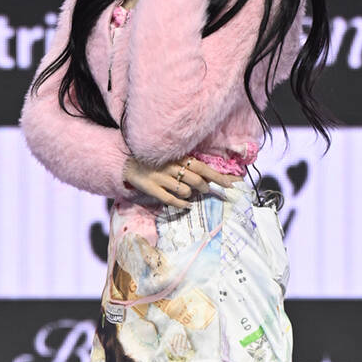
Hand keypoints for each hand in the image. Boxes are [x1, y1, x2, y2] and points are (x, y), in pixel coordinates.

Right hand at [122, 152, 241, 208]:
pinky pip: (172, 200)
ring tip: (188, 193)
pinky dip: (182, 204)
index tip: (231, 185)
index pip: (203, 167)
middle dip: (205, 187)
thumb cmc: (158, 162)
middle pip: (197, 180)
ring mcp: (161, 178)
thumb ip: (191, 166)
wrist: (130, 163)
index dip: (218, 177)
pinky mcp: (152, 188)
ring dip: (191, 195)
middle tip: (205, 189)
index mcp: (179, 157)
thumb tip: (213, 177)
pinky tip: (185, 204)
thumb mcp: (174, 159)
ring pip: (185, 191)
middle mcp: (171, 166)